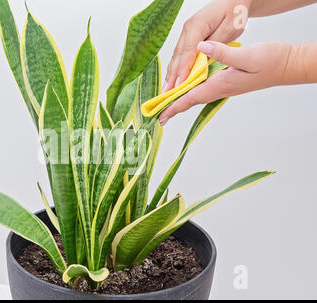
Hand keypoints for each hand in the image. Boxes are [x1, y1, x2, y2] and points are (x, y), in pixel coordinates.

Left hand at [159, 41, 292, 124]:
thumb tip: (202, 48)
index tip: (160, 116)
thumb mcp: (247, 56)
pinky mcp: (224, 81)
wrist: (285, 65)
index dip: (174, 107)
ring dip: (179, 101)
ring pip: (195, 95)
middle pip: (189, 100)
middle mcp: (218, 89)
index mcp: (220, 85)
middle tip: (156, 114)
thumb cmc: (270, 62)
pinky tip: (184, 89)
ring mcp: (221, 86)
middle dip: (172, 108)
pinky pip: (201, 89)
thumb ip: (223, 54)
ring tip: (164, 105)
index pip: (191, 98)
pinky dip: (189, 91)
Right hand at [164, 0, 251, 91]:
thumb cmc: (235, 12)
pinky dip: (176, 69)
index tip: (179, 85)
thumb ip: (216, 44)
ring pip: (177, 57)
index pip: (187, 52)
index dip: (182, 70)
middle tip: (167, 94)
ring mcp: (186, 34)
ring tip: (166, 91)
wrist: (234, 1)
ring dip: (171, 75)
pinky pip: (180, 56)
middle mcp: (187, 30)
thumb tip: (202, 57)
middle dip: (173, 76)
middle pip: (178, 57)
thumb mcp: (230, 28)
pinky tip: (172, 80)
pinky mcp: (188, 38)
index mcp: (197, 26)